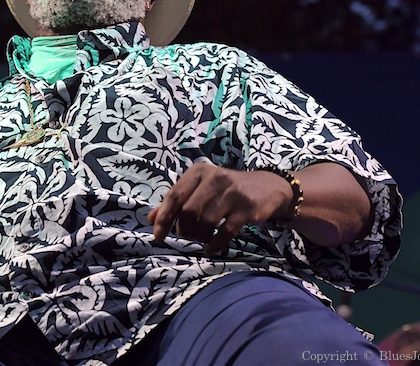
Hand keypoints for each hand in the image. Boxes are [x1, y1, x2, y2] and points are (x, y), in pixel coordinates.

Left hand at [148, 162, 291, 253]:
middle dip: (184, 229)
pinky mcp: (246, 208)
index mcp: (199, 172)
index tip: (158, 236)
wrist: (268, 188)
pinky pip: (225, 230)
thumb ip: (176, 202)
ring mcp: (232, 193)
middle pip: (189, 211)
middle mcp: (214, 178)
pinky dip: (215, 243)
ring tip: (201, 240)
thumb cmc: (227, 190)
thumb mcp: (201, 190)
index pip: (175, 195)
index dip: (164, 217)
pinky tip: (211, 248)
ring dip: (200, 237)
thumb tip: (151, 218)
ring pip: (206, 221)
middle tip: (187, 236)